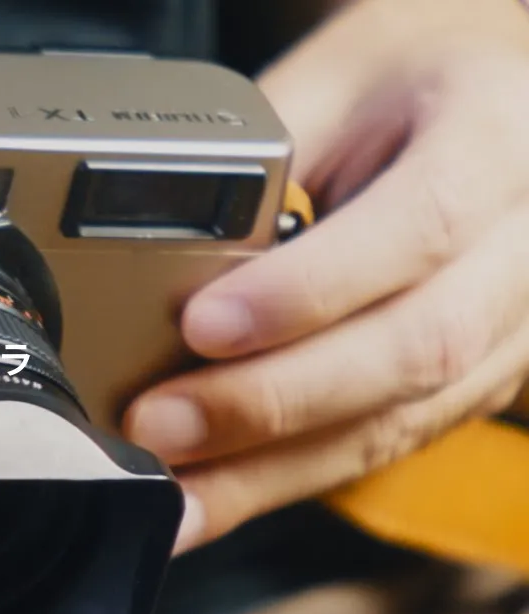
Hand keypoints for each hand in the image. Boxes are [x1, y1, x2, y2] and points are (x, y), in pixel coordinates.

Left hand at [123, 0, 528, 553]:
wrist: (499, 97)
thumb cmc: (415, 75)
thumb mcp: (340, 75)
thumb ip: (266, 155)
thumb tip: (160, 251)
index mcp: (495, 142)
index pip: (415, 230)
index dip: (307, 292)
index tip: (203, 325)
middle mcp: (524, 246)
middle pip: (414, 350)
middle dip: (270, 401)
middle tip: (160, 424)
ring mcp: (514, 327)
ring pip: (402, 420)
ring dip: (272, 470)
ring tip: (171, 493)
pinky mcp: (479, 381)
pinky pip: (388, 443)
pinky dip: (291, 478)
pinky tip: (216, 499)